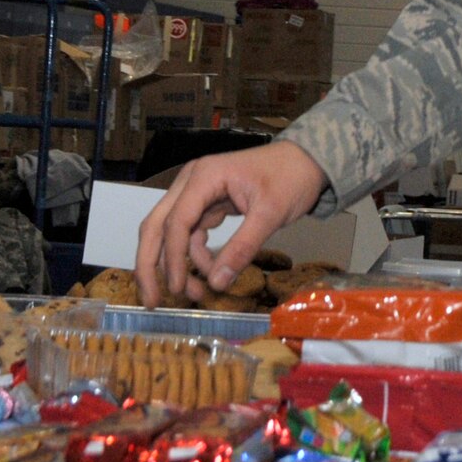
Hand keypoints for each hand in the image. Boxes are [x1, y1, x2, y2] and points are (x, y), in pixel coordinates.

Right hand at [134, 142, 327, 306]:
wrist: (309, 160)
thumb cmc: (292, 178)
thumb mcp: (270, 214)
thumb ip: (242, 248)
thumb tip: (216, 283)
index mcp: (204, 176)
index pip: (176, 221)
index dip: (172, 258)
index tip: (177, 288)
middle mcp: (193, 182)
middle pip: (157, 226)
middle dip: (152, 265)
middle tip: (153, 301)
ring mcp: (198, 192)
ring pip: (171, 233)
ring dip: (178, 265)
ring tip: (196, 294)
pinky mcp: (208, 204)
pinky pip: (190, 234)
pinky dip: (195, 256)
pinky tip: (208, 273)